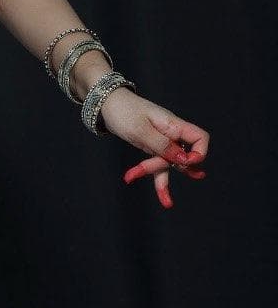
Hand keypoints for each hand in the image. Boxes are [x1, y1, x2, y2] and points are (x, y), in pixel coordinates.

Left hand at [97, 88, 208, 208]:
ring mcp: (162, 142)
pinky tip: (163, 198)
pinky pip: (158, 166)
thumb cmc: (124, 112)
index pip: (200, 138)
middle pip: (181, 156)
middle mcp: (171, 133)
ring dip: (162, 180)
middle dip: (164, 166)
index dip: (199, 153)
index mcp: (173, 125)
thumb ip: (162, 145)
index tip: (185, 163)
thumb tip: (184, 160)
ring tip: (167, 203)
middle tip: (141, 169)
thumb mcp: (141, 130)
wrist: (107, 104)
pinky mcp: (152, 148)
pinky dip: (156, 179)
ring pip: (169, 165)